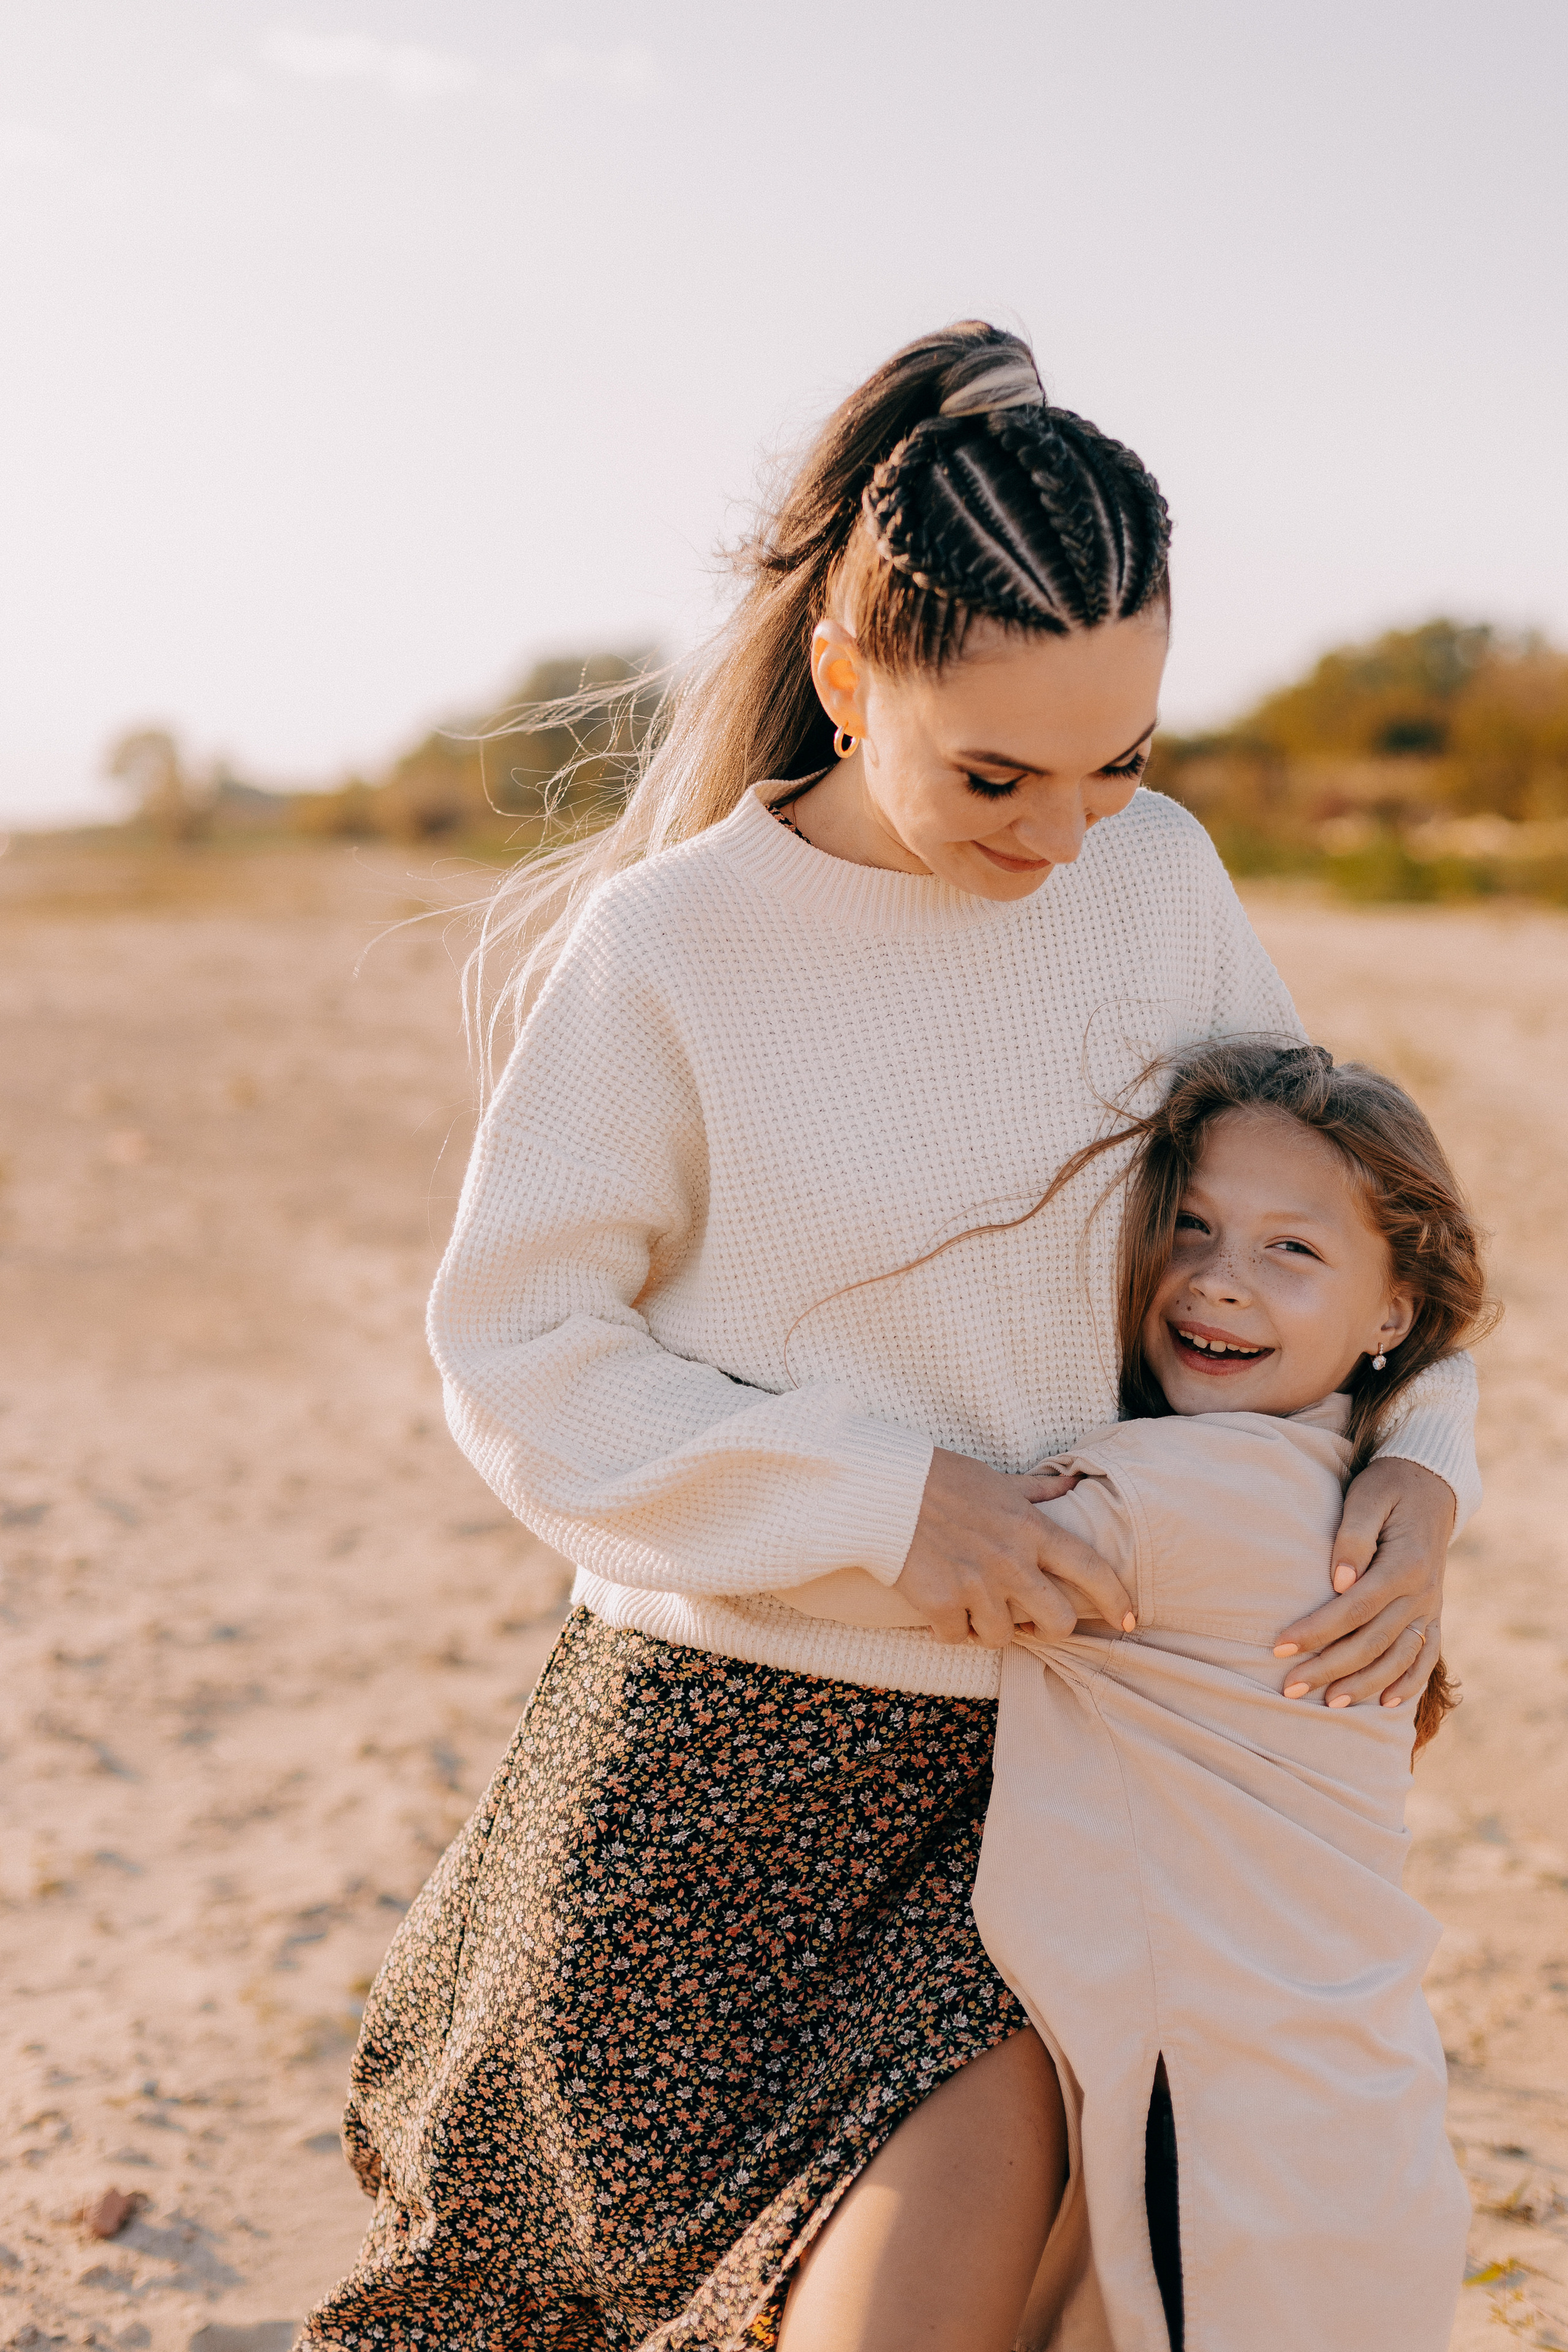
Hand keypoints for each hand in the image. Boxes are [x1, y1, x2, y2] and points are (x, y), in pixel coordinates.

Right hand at [896, 1448, 1135, 1647]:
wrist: (882, 1489)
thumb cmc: (939, 1479)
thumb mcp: (995, 1480)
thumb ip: (1037, 1492)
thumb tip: (1072, 1484)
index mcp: (1030, 1529)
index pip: (1091, 1569)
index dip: (1116, 1599)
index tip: (1127, 1619)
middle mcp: (1011, 1561)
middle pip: (1057, 1621)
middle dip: (1048, 1627)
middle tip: (1028, 1618)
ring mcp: (977, 1586)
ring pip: (1004, 1637)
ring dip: (990, 1628)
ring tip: (973, 1607)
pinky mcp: (941, 1603)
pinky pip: (957, 1638)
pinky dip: (950, 1630)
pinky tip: (940, 1610)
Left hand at [1272, 1458, 1453, 1708]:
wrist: (1433, 1486)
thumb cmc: (1389, 1488)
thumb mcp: (1368, 1497)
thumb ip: (1353, 1537)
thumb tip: (1338, 1580)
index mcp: (1405, 1565)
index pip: (1354, 1609)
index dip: (1316, 1631)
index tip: (1278, 1646)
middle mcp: (1423, 1593)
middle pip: (1372, 1642)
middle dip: (1329, 1668)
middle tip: (1289, 1687)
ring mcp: (1431, 1608)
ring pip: (1398, 1657)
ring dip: (1364, 1684)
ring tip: (1328, 1703)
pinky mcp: (1434, 1614)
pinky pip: (1426, 1656)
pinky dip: (1409, 1683)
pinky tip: (1386, 1704)